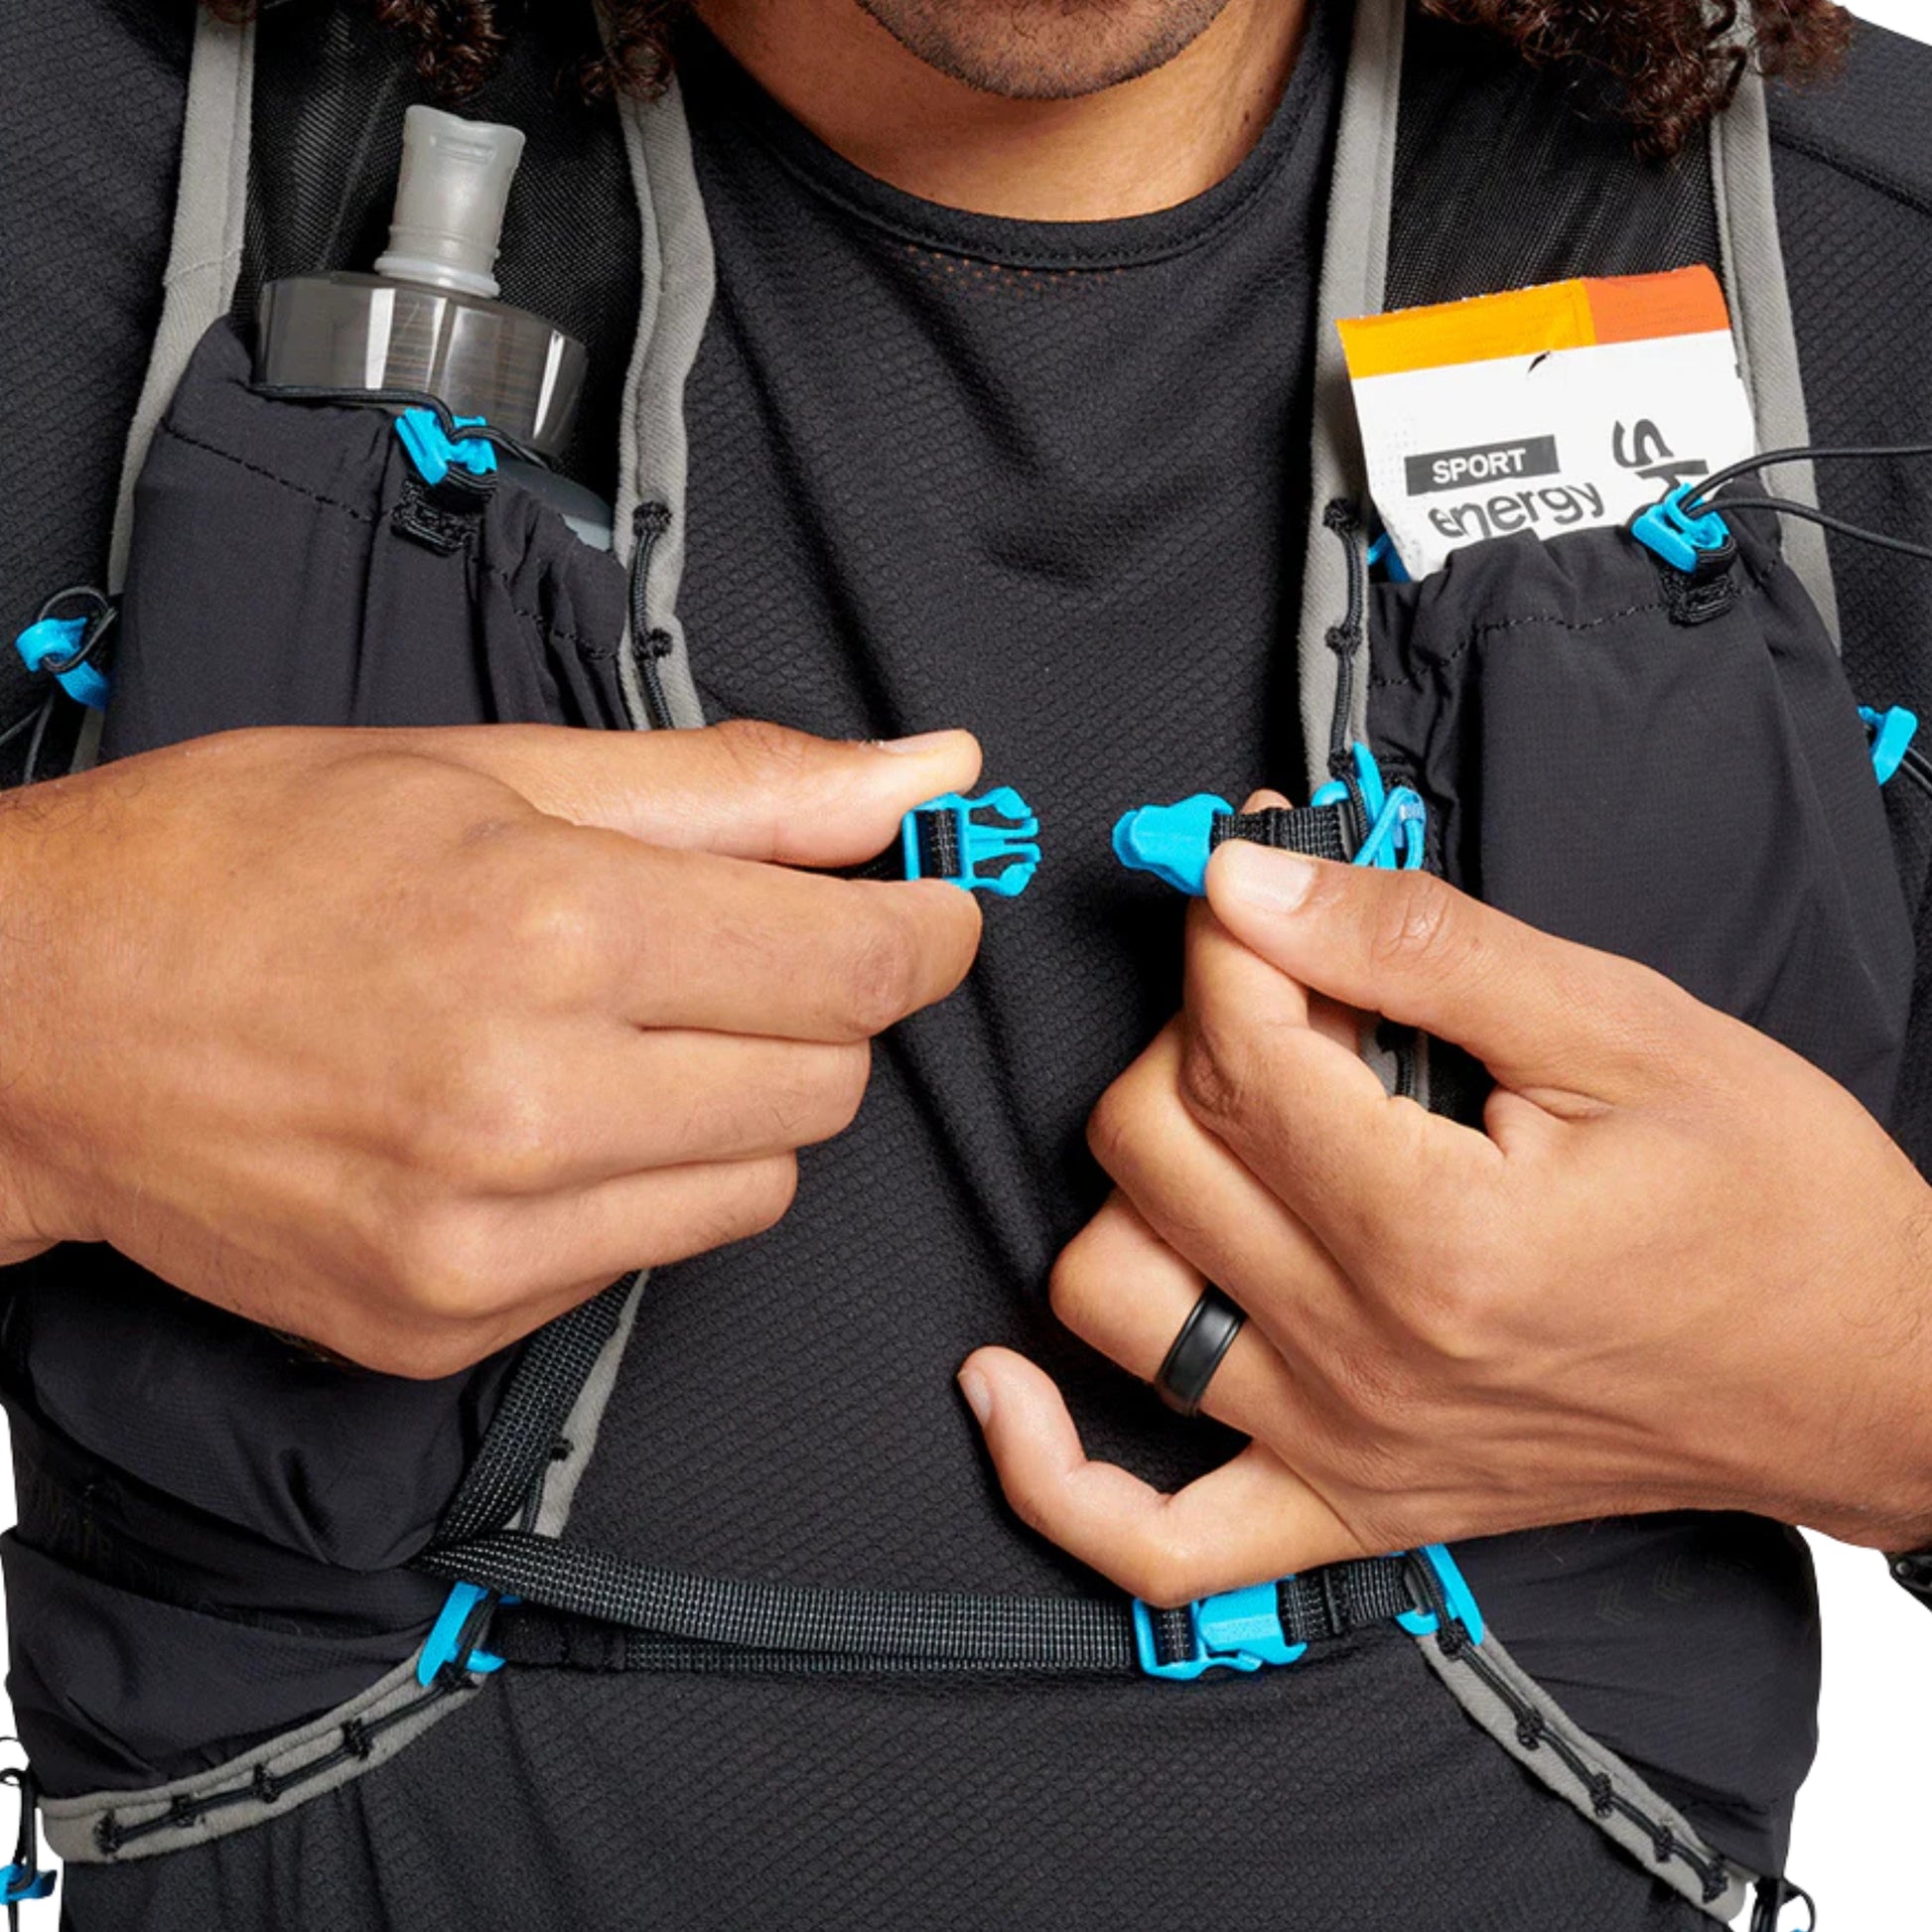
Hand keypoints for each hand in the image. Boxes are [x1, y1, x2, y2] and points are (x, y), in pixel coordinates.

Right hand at [0, 721, 981, 1376]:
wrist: (35, 1020)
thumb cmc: (241, 865)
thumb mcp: (490, 770)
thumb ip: (737, 788)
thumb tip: (926, 777)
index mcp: (550, 929)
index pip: (857, 964)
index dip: (924, 930)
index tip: (925, 909)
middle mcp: (529, 1103)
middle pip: (830, 1081)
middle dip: (815, 1007)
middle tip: (723, 953)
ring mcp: (486, 1238)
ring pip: (763, 1185)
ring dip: (740, 1103)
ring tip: (617, 1034)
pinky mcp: (449, 1323)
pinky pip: (652, 1261)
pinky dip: (643, 1189)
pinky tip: (545, 1123)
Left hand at [962, 822, 1931, 1604]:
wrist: (1862, 1370)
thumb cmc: (1770, 1199)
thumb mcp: (1618, 1025)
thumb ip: (1416, 944)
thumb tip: (1251, 882)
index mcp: (1435, 1230)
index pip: (1233, 1046)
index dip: (1231, 935)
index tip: (1259, 883)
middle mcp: (1366, 1354)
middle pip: (1149, 1148)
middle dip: (1192, 1036)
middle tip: (1283, 1000)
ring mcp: (1343, 1445)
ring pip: (1111, 1291)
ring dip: (1134, 1188)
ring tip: (1230, 1135)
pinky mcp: (1347, 1506)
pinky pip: (1151, 1537)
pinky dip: (1052, 1471)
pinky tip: (1007, 1386)